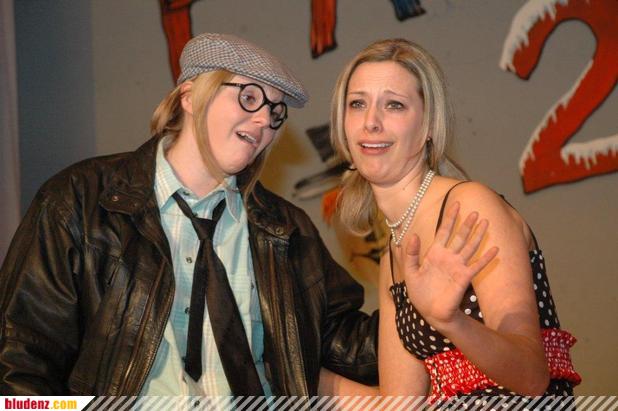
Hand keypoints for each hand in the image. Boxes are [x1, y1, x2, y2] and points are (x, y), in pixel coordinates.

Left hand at [394, 202, 498, 330]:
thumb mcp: (411, 271)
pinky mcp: (464, 278)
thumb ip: (411, 254)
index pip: (444, 231)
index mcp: (435, 253)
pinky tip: (495, 249)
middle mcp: (448, 257)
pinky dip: (486, 258)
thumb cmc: (420, 292)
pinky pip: (477, 265)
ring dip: (478, 235)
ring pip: (470, 247)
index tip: (455, 204)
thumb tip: (413, 235)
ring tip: (486, 223)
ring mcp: (457, 266)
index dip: (450, 218)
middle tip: (476, 211)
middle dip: (467, 224)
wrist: (429, 311)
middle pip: (460, 236)